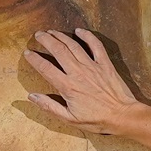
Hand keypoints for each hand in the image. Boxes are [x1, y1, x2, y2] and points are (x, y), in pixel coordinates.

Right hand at [24, 27, 147, 134]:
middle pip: (58, 50)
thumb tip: (32, 96)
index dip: (35, 59)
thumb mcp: (70, 119)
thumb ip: (50, 106)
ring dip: (61, 36)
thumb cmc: (96, 120)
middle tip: (38, 35)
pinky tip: (79, 31)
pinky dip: (87, 36)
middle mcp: (78, 72)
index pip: (46, 68)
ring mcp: (92, 66)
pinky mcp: (105, 64)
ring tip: (52, 31)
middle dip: (46, 40)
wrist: (122, 116)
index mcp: (67, 86)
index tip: (28, 53)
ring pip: (73, 46)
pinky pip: (96, 45)